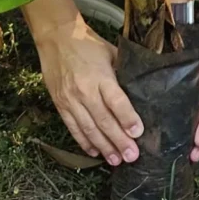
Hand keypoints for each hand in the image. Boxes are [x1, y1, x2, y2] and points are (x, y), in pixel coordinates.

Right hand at [40, 20, 146, 163]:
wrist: (56, 38)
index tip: (138, 133)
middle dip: (118, 141)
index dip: (127, 118)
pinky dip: (83, 142)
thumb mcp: (111, 53)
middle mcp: (84, 90)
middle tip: (132, 156)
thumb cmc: (88, 45)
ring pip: (88, 128)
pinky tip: (95, 152)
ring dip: (103, 146)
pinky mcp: (60, 104)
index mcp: (100, 76)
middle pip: (103, 120)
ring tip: (116, 160)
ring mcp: (70, 99)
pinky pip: (73, 127)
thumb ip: (123, 73)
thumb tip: (142, 90)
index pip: (116, 101)